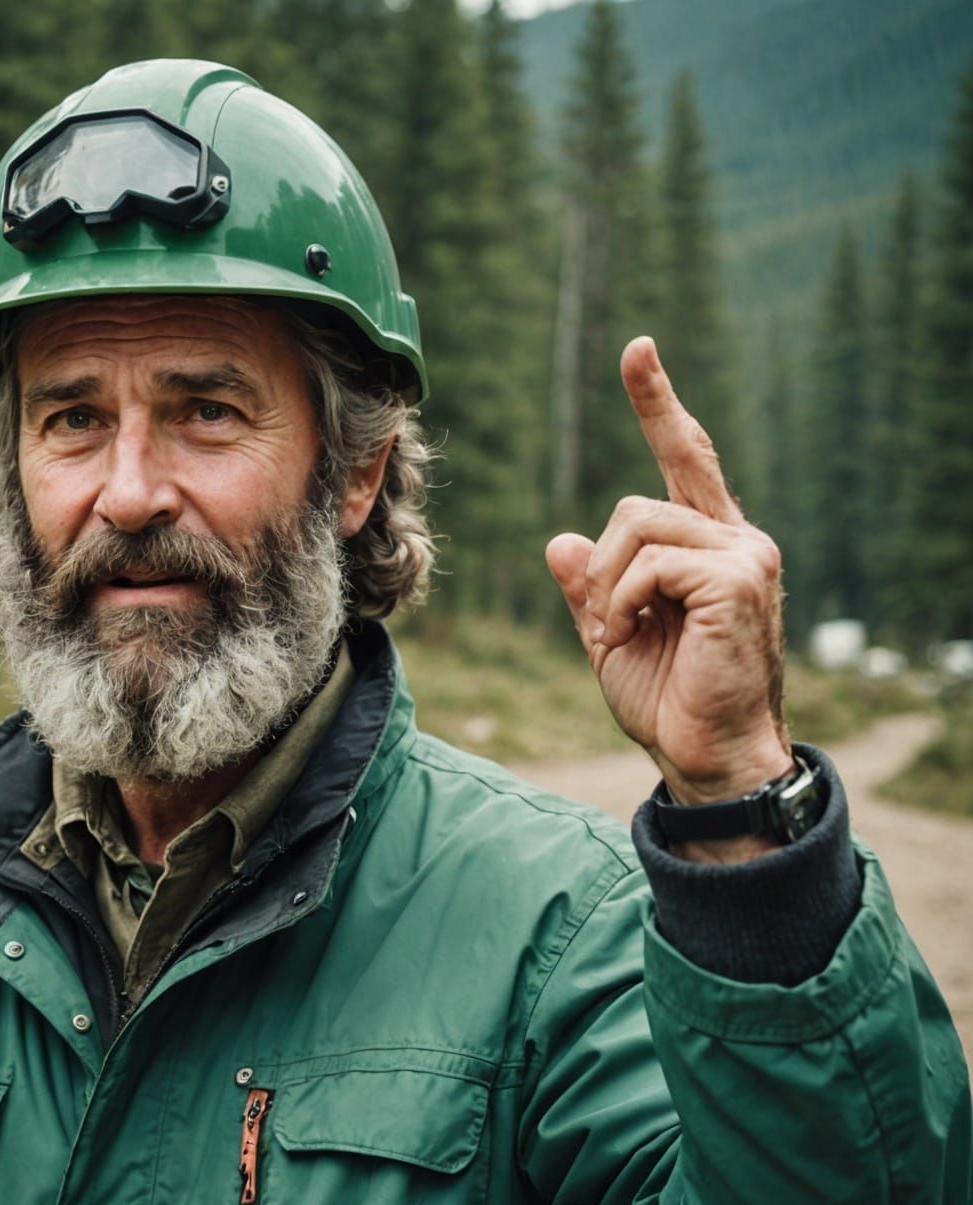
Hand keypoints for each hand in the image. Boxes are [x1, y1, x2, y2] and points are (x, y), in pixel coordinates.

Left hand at [545, 338, 792, 829]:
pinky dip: (622, 601)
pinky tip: (632, 634)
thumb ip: (589, 585)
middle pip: (636, 503)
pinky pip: (650, 561)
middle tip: (603, 626)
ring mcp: (745, 554)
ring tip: (620, 634)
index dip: (657, 403)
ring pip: (637, 525)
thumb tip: (559, 540)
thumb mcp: (610, 634)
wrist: (704, 755)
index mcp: (710, 543)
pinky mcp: (739, 578)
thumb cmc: (667, 701)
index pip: (685, 457)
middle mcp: (737, 537)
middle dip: (600, 567)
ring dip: (607, 587)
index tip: (636, 349)